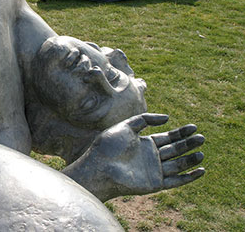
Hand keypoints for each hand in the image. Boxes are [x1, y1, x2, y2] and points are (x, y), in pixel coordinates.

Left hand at [63, 113, 204, 200]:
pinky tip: (201, 170)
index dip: (181, 133)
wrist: (100, 166)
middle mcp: (151, 157)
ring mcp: (154, 170)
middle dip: (188, 144)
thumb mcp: (126, 126)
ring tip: (201, 151)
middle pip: (175, 149)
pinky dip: (189, 176)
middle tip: (201, 137)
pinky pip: (176, 180)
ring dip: (190, 159)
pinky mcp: (155, 183)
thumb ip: (145, 119)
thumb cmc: (109, 145)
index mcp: (144, 143)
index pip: (167, 137)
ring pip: (177, 164)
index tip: (194, 127)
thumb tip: (168, 118)